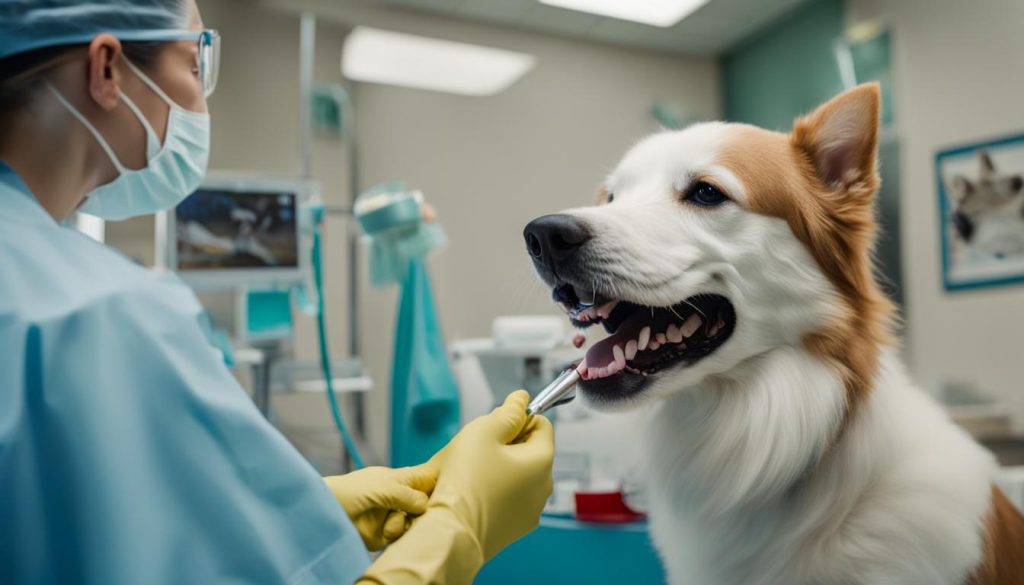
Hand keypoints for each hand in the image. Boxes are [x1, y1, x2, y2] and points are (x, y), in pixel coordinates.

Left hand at [324, 462, 438, 550]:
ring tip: (390, 519)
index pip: (426, 477)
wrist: (327, 515)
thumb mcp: (385, 487)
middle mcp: (399, 498)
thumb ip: (409, 495)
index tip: (452, 482)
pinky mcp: (385, 535)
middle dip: (427, 508)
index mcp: (400, 479)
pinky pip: (401, 536)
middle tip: (420, 508)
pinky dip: (395, 534)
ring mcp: (393, 516)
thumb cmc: (352, 492)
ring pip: (415, 522)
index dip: (439, 479)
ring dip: (406, 522)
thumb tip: (425, 506)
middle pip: (426, 503)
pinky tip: (385, 530)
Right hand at [427, 390, 553, 559]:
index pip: (541, 424)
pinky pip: (510, 499)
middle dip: (507, 444)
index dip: (517, 418)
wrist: (451, 533)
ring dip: (501, 468)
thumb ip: (507, 412)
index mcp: (543, 460)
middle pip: (531, 451)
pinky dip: (496, 491)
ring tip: (472, 473)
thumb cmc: (466, 480)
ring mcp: (531, 511)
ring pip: (519, 476)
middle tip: (477, 449)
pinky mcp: (515, 529)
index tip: (494, 425)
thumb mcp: (483, 432)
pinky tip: (474, 494)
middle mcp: (544, 487)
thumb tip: (522, 398)